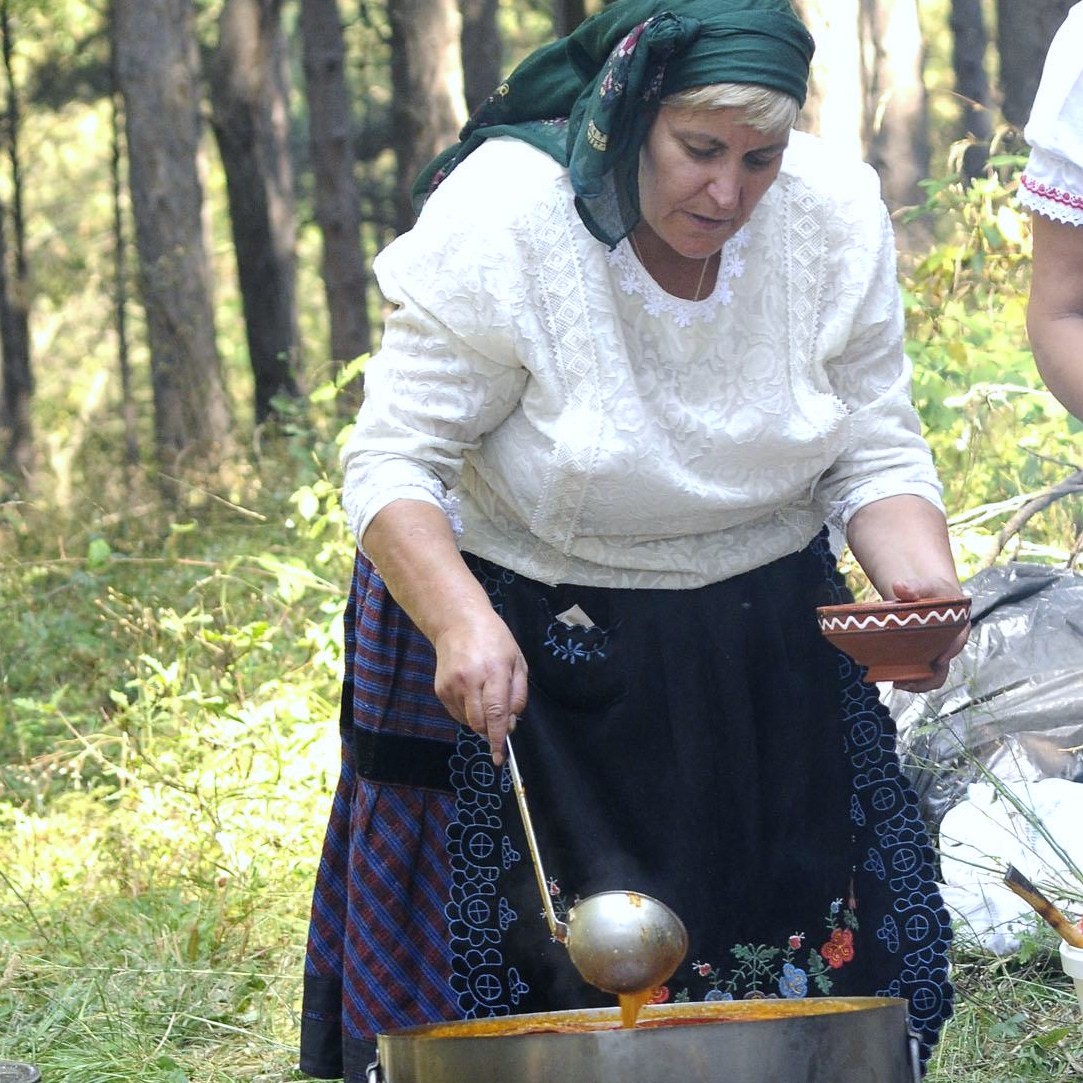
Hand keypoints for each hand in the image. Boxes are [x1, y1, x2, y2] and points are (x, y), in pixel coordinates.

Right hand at [431, 608, 528, 764]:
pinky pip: (457, 714)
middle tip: (501, 720)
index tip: (500, 756)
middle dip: (492, 730)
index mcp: (494, 671)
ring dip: (480, 720)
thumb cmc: (494, 640)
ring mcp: (452, 686)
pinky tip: (472, 694)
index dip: (499, 737)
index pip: (496, 712)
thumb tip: (511, 723)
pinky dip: (468, 712)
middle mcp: (470, 680)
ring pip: (468, 721)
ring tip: (485, 696)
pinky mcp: (440, 690)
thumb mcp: (517, 661)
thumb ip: (518, 693)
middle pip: (480, 723)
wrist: (458, 624)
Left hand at [888, 577, 969, 692]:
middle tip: (907, 681)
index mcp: (958, 628)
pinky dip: (908, 677)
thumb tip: (898, 586)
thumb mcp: (928, 586)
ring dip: (916, 683)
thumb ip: (916, 586)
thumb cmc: (934, 592)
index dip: (950, 651)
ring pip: (932, 676)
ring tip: (897, 683)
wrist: (929, 596)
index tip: (939, 660)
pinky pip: (920, 673)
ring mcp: (936, 654)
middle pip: (944, 668)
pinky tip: (891, 676)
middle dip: (927, 678)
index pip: (957, 642)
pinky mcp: (923, 658)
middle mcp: (949, 646)